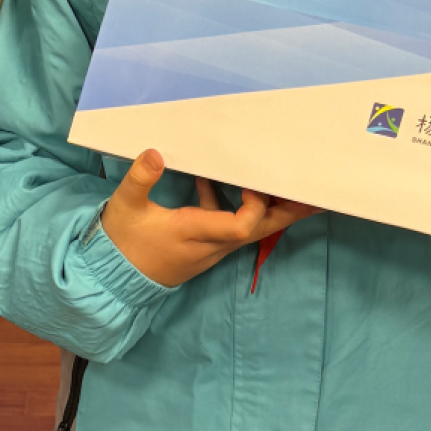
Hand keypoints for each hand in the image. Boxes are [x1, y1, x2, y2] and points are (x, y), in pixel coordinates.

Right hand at [98, 149, 316, 290]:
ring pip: (251, 227)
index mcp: (196, 232)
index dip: (255, 204)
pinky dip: (235, 204)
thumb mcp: (125, 207)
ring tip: (289, 183)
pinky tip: (216, 180)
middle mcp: (212, 242)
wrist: (115, 278)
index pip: (242, 225)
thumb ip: (140, 178)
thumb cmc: (121, 243)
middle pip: (262, 228)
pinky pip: (231, 224)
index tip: (252, 180)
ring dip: (270, 206)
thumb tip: (155, 153)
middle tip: (315, 190)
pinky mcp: (204, 244)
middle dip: (289, 209)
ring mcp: (211, 245)